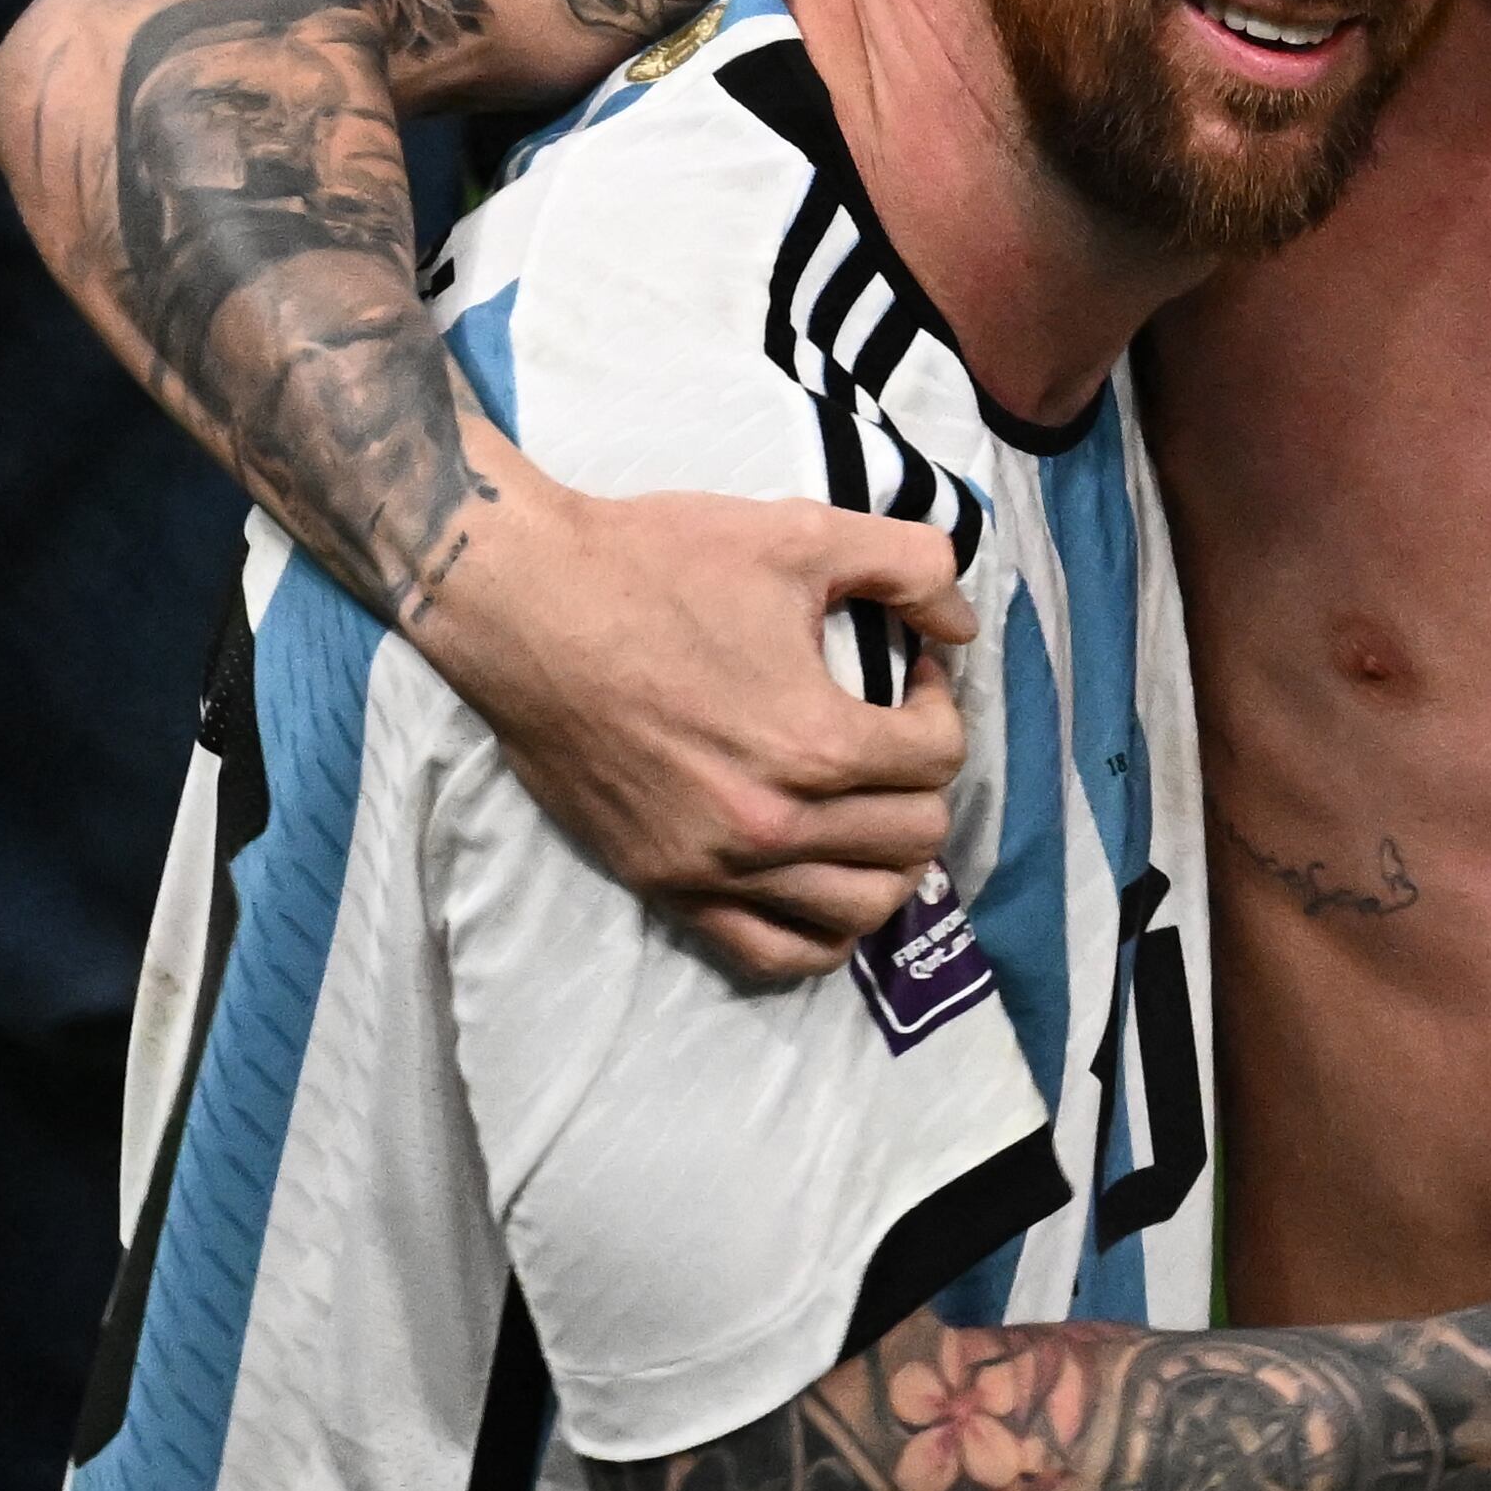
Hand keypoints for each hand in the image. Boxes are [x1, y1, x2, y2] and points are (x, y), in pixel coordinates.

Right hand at [407, 473, 973, 984]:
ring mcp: (714, 865)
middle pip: (915, 837)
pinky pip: (772, 956)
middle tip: (893, 734)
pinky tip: (824, 875)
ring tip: (870, 807)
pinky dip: (820, 931)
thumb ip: (911, 568)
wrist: (526, 605)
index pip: (941, 758)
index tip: (910, 674)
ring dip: (887, 858)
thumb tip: (964, 624)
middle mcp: (770, 822)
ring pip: (860, 909)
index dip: (941, 705)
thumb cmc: (660, 563)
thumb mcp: (805, 534)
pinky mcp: (664, 886)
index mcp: (814, 741)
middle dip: (922, 779)